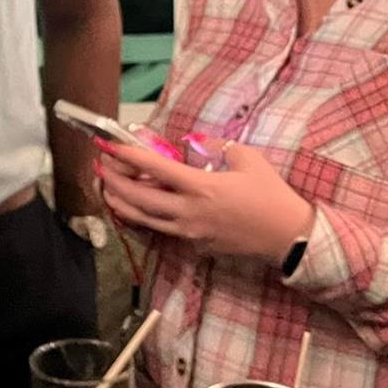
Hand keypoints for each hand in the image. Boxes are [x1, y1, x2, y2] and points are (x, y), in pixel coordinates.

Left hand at [96, 137, 313, 263]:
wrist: (287, 237)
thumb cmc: (270, 195)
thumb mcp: (247, 158)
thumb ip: (217, 146)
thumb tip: (195, 141)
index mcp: (201, 187)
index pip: (153, 168)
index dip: (127, 155)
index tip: (108, 145)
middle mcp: (188, 212)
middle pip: (137, 198)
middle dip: (113, 181)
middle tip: (100, 166)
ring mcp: (189, 233)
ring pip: (143, 220)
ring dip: (120, 203)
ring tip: (107, 189)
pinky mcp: (194, 246)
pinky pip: (160, 231)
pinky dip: (142, 219)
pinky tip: (134, 209)